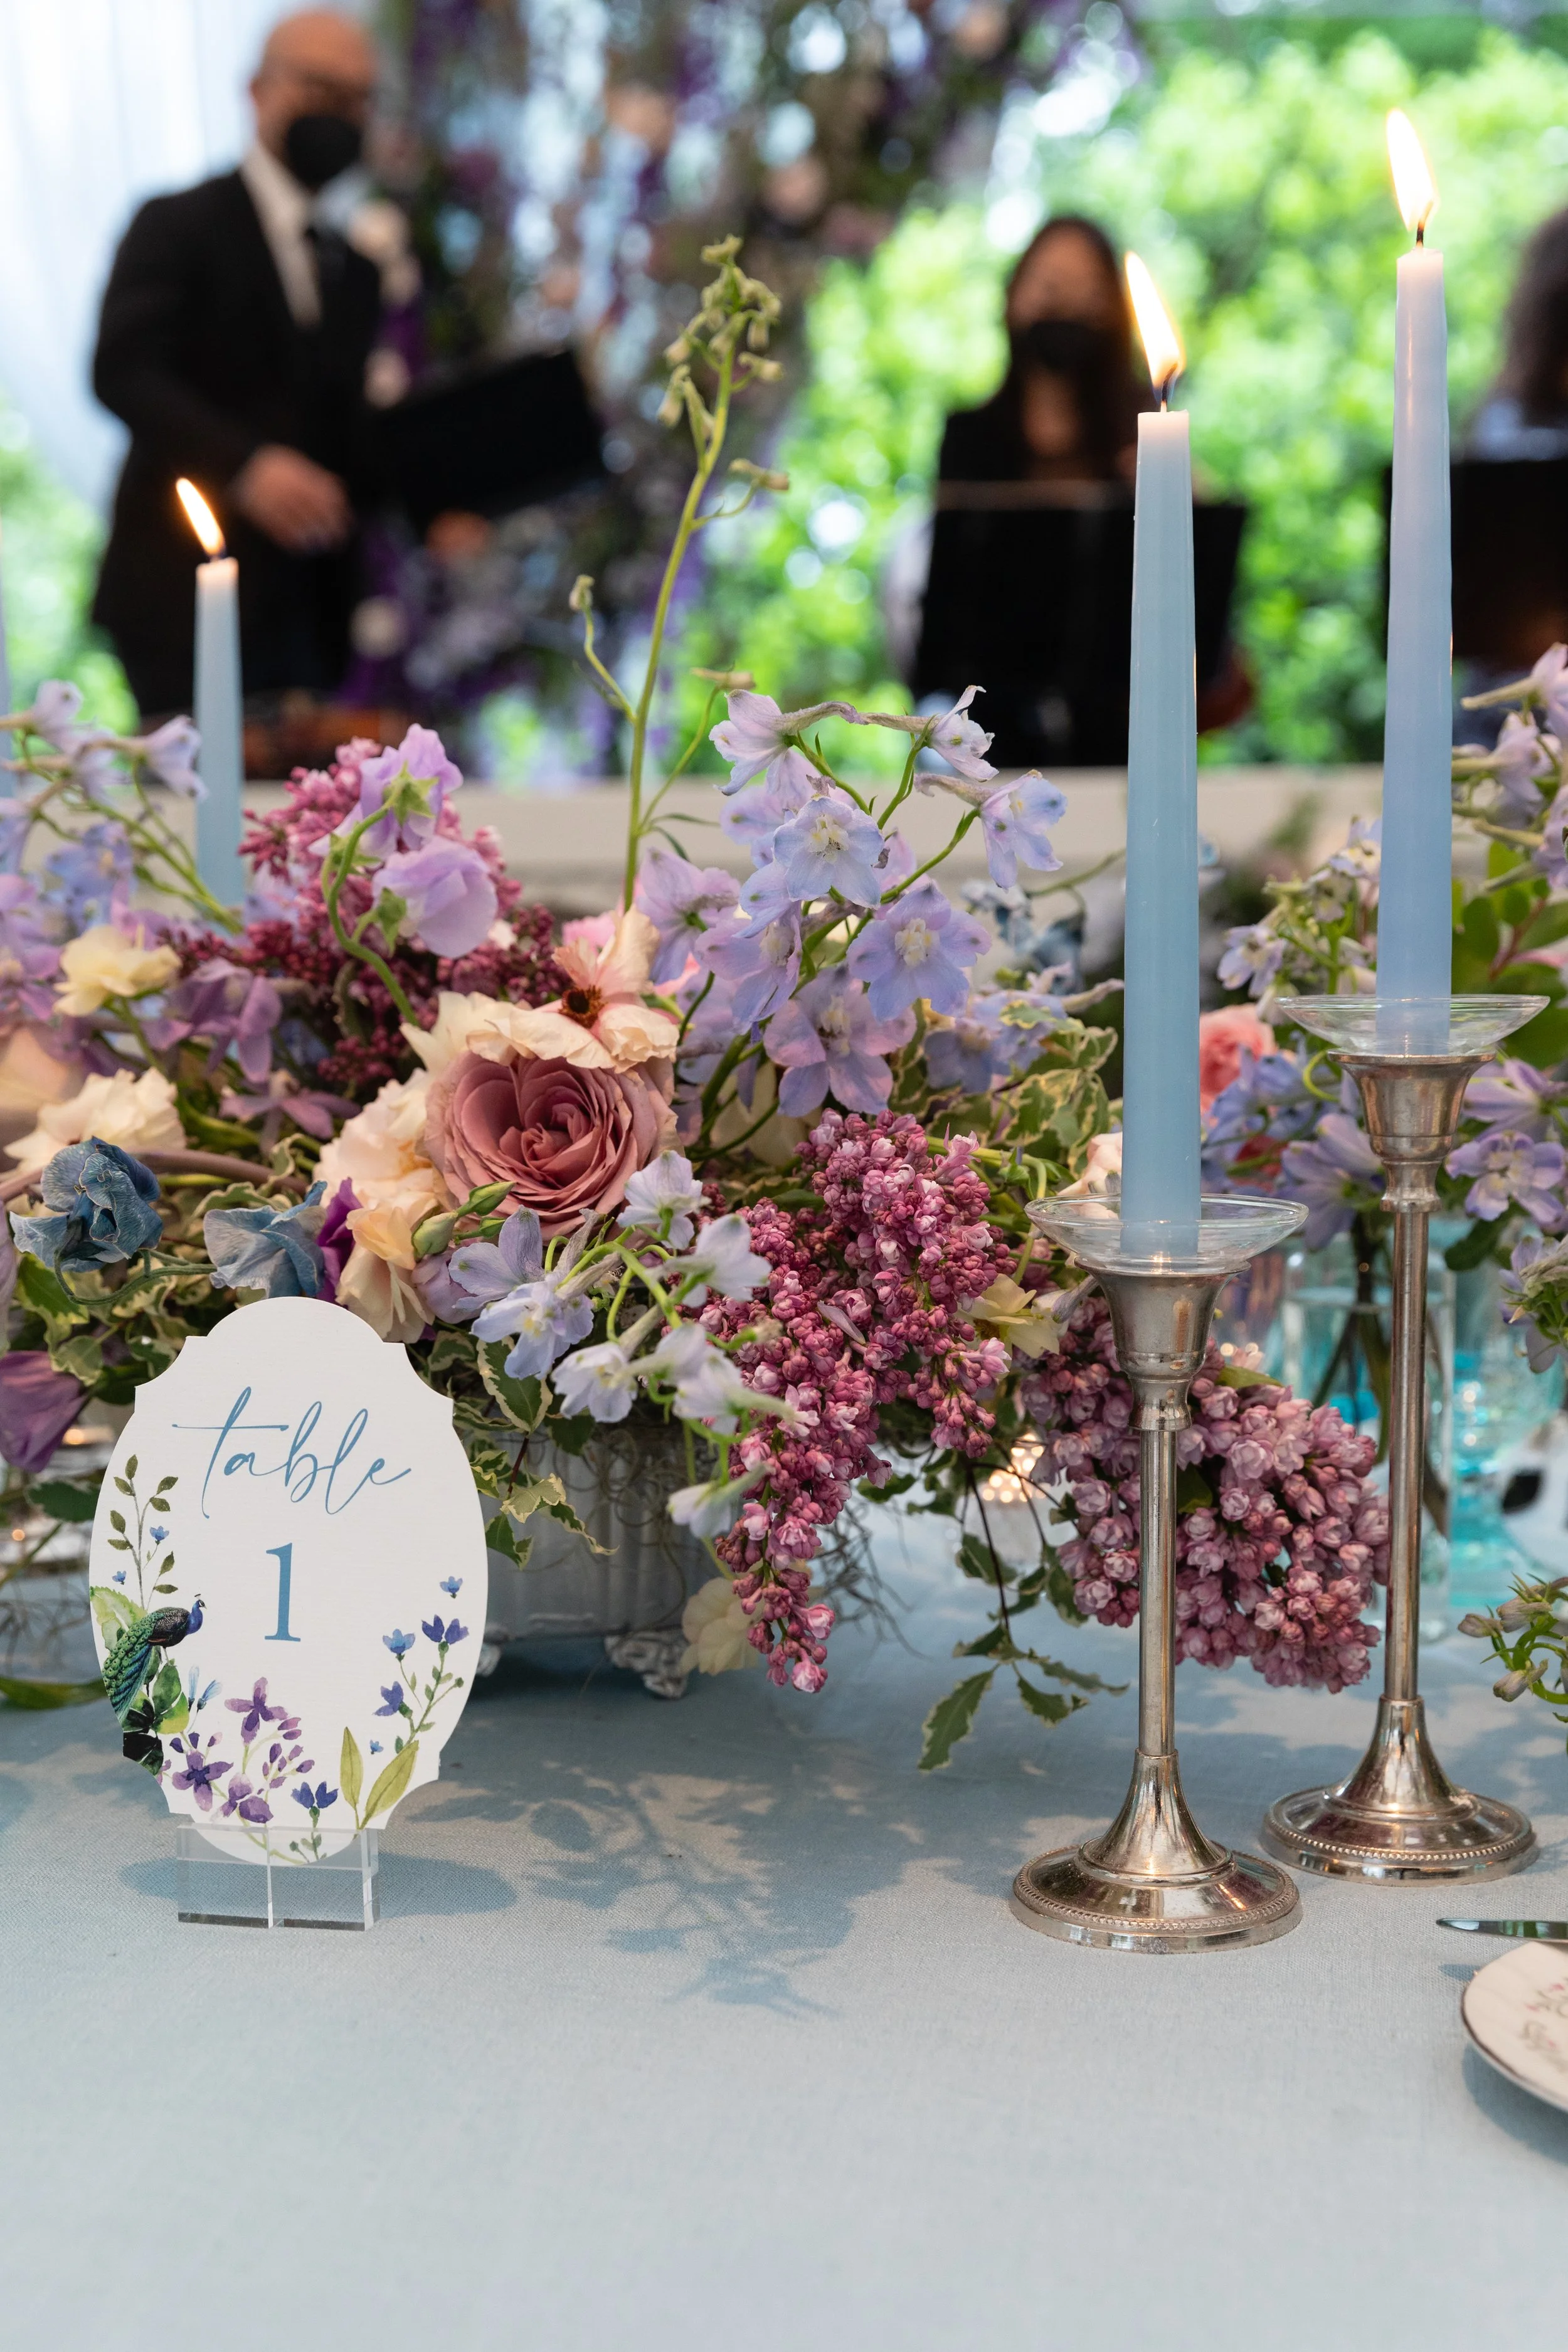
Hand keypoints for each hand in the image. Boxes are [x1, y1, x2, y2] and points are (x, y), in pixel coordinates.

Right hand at [229, 444, 350, 551]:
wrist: (236, 463)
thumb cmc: (271, 464)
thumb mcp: (294, 462)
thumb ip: (316, 475)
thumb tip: (341, 489)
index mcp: (297, 473)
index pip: (325, 494)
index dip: (339, 511)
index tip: (347, 521)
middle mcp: (287, 487)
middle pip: (316, 511)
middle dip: (331, 528)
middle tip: (339, 540)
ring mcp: (273, 500)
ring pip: (299, 523)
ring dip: (314, 537)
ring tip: (323, 545)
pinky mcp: (260, 513)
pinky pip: (279, 530)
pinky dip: (294, 541)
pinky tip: (303, 547)